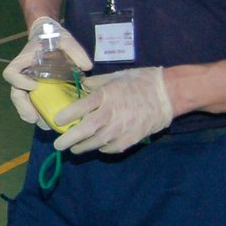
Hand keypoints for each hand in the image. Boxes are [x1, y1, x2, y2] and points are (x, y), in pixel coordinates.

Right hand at [3, 15, 91, 123]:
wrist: (51, 37)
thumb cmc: (54, 38)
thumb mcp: (66, 40)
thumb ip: (75, 51)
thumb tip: (87, 67)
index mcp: (24, 61)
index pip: (11, 73)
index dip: (19, 82)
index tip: (34, 85)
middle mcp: (23, 75)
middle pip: (15, 94)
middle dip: (23, 107)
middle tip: (35, 118)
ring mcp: (28, 83)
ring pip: (23, 102)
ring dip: (30, 114)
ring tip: (44, 124)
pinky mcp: (37, 90)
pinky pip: (33, 104)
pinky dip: (39, 113)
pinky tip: (50, 120)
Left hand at [53, 67, 173, 153]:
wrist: (169, 94)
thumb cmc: (142, 81)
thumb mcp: (116, 76)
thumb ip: (97, 83)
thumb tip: (82, 86)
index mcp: (106, 96)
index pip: (80, 108)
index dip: (66, 115)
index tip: (56, 120)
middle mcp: (111, 114)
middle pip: (85, 130)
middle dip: (69, 139)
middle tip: (58, 145)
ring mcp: (122, 129)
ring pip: (96, 142)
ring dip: (83, 147)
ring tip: (74, 148)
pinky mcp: (132, 138)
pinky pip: (112, 148)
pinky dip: (102, 149)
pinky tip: (98, 147)